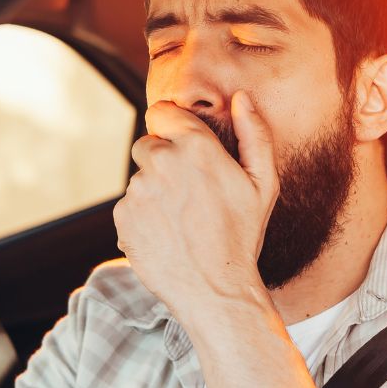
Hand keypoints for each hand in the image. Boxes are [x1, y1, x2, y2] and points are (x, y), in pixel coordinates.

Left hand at [114, 91, 278, 319]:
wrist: (216, 290)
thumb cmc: (243, 236)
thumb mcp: (263, 183)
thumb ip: (254, 133)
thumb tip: (241, 97)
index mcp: (196, 147)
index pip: (162, 112)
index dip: (172, 127)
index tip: (182, 146)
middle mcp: (161, 162)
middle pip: (148, 145)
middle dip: (163, 162)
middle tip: (189, 194)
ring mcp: (138, 190)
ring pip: (139, 179)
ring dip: (154, 192)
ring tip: (181, 221)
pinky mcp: (123, 216)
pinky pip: (129, 206)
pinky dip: (142, 217)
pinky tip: (167, 235)